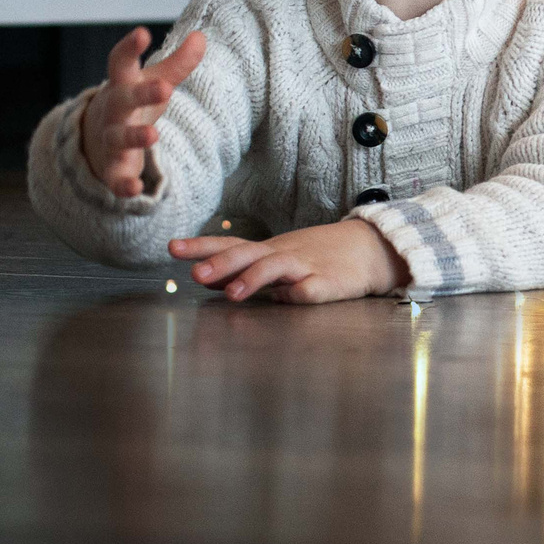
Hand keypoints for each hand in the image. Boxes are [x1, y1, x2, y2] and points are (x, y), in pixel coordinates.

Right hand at [82, 26, 207, 199]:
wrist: (96, 138)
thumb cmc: (132, 101)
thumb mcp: (154, 80)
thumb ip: (178, 62)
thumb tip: (201, 36)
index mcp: (122, 84)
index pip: (120, 62)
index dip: (130, 48)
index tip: (142, 33)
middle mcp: (113, 110)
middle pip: (122, 100)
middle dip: (140, 95)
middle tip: (164, 88)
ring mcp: (110, 139)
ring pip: (118, 138)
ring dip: (133, 137)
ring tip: (153, 135)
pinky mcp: (112, 168)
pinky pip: (116, 178)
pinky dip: (123, 184)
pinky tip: (135, 190)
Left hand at [169, 220, 410, 303]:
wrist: (371, 248)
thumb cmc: (319, 255)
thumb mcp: (279, 257)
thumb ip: (243, 267)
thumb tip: (204, 277)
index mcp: (268, 250)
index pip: (230, 244)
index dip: (201, 246)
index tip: (172, 247)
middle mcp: (283, 254)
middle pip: (249, 254)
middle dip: (221, 263)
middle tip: (195, 274)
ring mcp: (306, 267)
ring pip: (276, 268)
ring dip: (253, 279)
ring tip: (232, 294)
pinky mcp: (328, 283)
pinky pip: (311, 290)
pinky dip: (299, 294)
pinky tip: (288, 300)